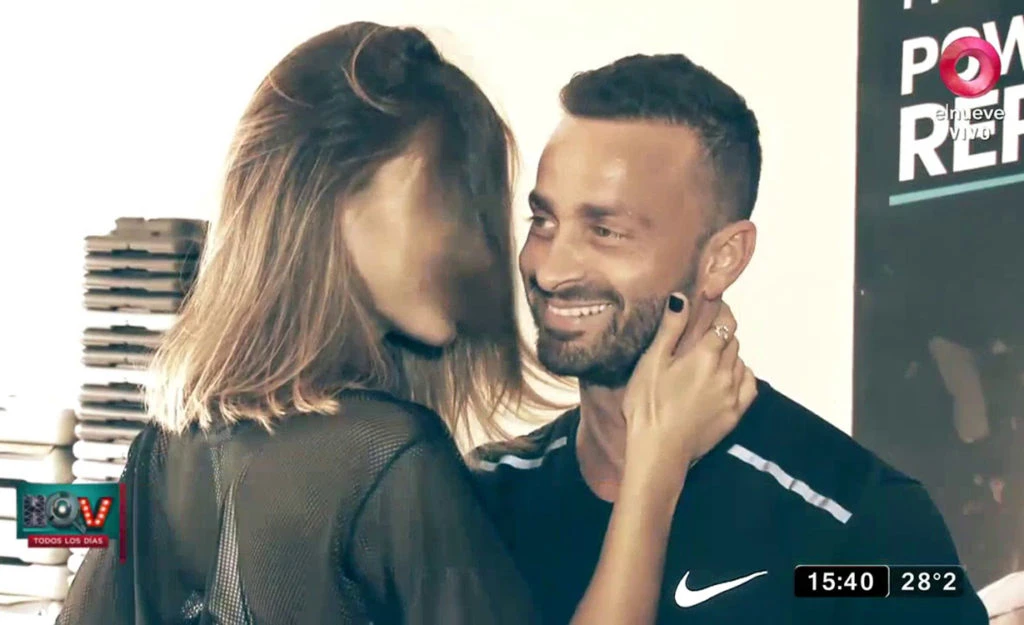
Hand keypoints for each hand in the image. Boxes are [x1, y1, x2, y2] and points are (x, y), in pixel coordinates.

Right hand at [621, 294, 756, 476]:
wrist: (659, 449)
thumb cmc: (648, 404)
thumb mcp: (652, 362)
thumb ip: (670, 328)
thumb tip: (682, 297)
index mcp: (705, 355)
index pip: (725, 323)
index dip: (720, 311)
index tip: (712, 306)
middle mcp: (725, 371)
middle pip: (733, 341)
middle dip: (722, 333)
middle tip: (704, 335)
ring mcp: (733, 394)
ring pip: (741, 362)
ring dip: (730, 355)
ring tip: (711, 358)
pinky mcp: (735, 414)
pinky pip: (749, 385)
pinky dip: (742, 375)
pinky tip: (729, 377)